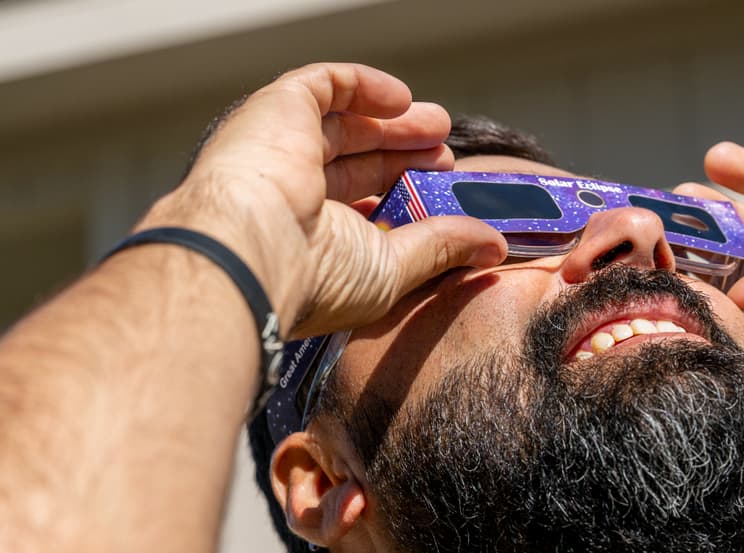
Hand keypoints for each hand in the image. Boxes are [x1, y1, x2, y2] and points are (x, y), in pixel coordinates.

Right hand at [137, 63, 505, 337]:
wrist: (251, 247)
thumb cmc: (312, 276)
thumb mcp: (392, 269)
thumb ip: (440, 248)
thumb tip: (491, 245)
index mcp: (306, 236)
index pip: (357, 205)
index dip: (401, 191)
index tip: (442, 188)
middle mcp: (287, 192)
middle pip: (354, 160)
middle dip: (402, 153)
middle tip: (445, 154)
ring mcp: (279, 148)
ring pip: (341, 122)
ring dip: (392, 122)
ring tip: (438, 125)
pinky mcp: (277, 110)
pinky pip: (324, 85)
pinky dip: (363, 86)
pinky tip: (401, 99)